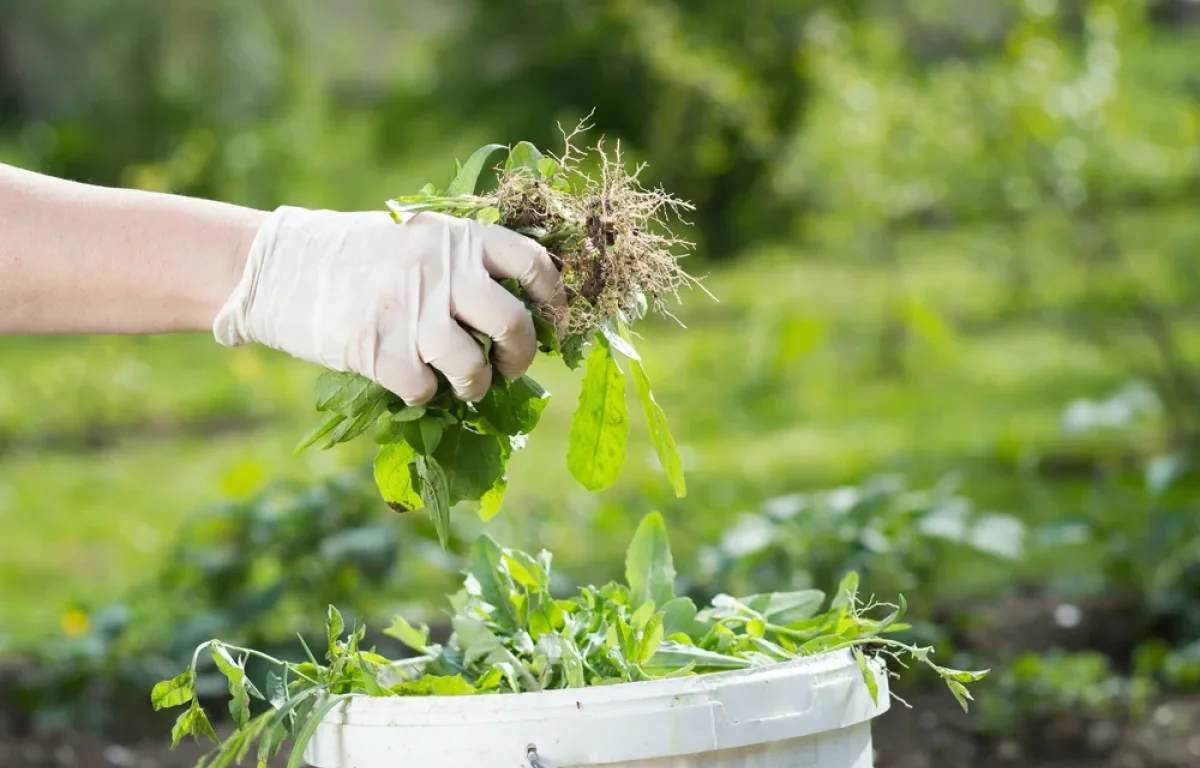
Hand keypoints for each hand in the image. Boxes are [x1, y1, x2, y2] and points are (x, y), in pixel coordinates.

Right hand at [213, 206, 564, 404]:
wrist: (279, 267)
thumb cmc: (356, 256)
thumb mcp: (415, 237)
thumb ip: (462, 262)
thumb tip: (521, 308)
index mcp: (456, 237)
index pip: (531, 263)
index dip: (554, 297)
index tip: (553, 320)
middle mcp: (440, 271)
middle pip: (513, 323)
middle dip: (520, 355)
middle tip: (509, 365)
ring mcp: (410, 312)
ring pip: (473, 368)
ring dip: (475, 387)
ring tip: (463, 385)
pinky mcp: (377, 350)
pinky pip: (424, 390)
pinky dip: (424, 395)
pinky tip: (411, 382)